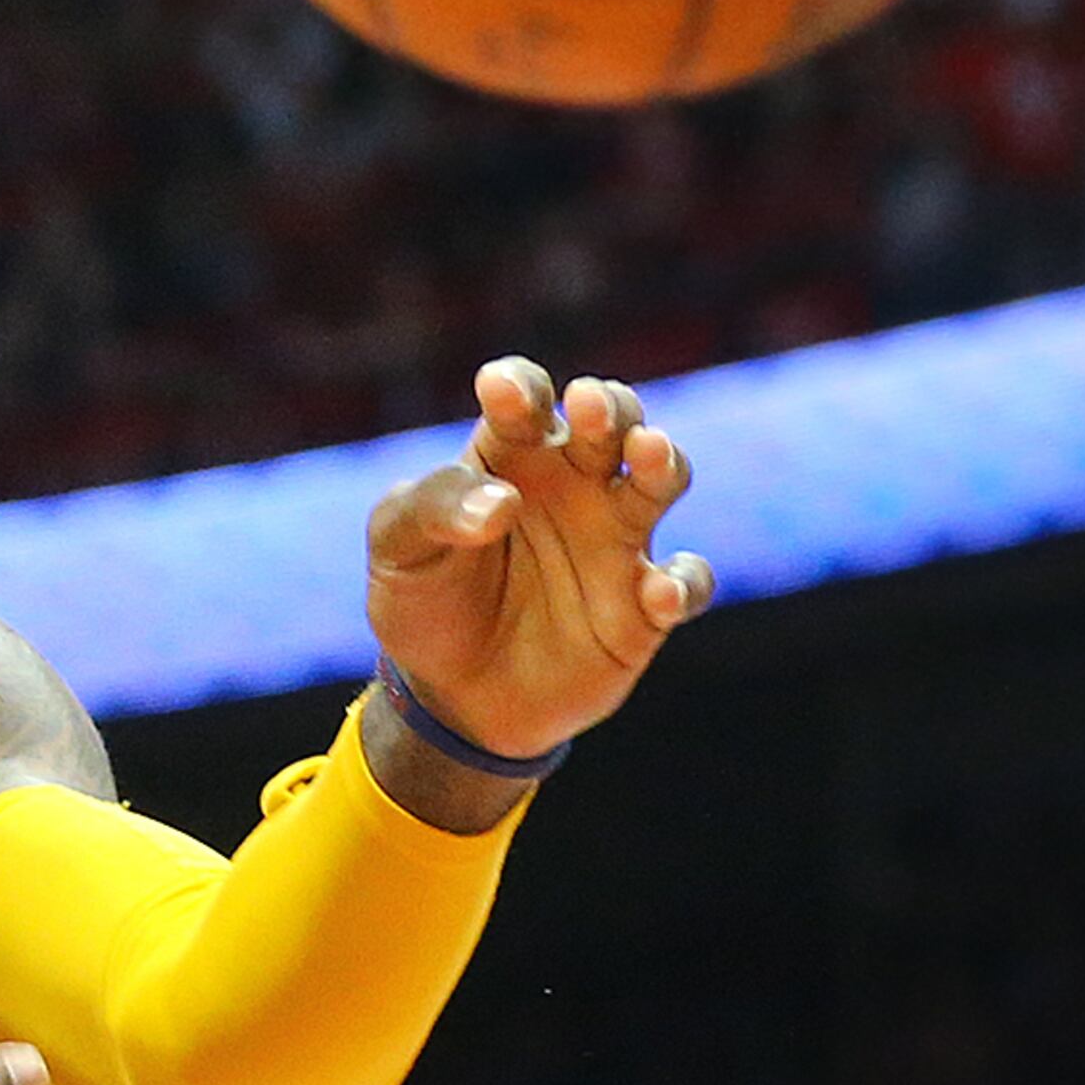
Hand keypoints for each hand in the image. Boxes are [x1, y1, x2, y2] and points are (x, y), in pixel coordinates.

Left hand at [364, 359, 714, 770]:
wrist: (450, 696)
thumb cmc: (424, 601)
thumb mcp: (399, 549)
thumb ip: (434, 509)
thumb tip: (500, 502)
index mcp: (510, 455)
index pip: (523, 401)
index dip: (519, 388)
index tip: (502, 392)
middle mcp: (573, 484)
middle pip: (610, 421)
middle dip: (607, 405)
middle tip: (589, 405)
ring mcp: (615, 540)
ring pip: (660, 479)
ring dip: (663, 461)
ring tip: (650, 451)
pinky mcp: (645, 605)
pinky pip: (685, 581)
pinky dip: (682, 582)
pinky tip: (658, 593)